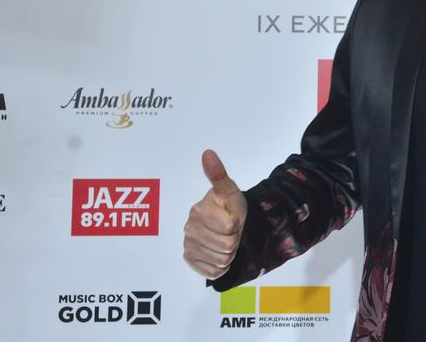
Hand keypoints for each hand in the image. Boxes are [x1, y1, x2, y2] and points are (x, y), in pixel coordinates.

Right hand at [183, 149, 248, 279]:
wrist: (228, 224)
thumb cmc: (229, 207)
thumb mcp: (229, 192)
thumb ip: (218, 175)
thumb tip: (208, 153)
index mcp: (198, 210)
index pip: (229, 228)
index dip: (236, 224)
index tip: (232, 217)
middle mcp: (189, 228)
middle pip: (227, 245)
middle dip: (234, 239)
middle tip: (229, 231)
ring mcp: (188, 245)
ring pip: (222, 260)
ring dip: (229, 252)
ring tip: (224, 240)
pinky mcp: (190, 261)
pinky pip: (214, 272)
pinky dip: (222, 265)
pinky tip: (218, 252)